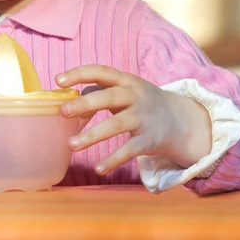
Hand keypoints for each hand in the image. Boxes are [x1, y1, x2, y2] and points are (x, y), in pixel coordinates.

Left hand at [56, 65, 211, 175]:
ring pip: (116, 125)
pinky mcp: (149, 139)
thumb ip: (97, 93)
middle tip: (63, 112)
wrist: (180, 120)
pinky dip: (113, 159)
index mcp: (125, 80)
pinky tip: (98, 168)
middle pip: (108, 97)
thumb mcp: (123, 91)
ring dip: (92, 135)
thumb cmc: (139, 102)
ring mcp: (143, 117)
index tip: (58, 80)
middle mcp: (135, 96)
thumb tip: (71, 104)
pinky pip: (129, 150)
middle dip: (84, 104)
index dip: (79, 74)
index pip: (100, 71)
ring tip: (71, 144)